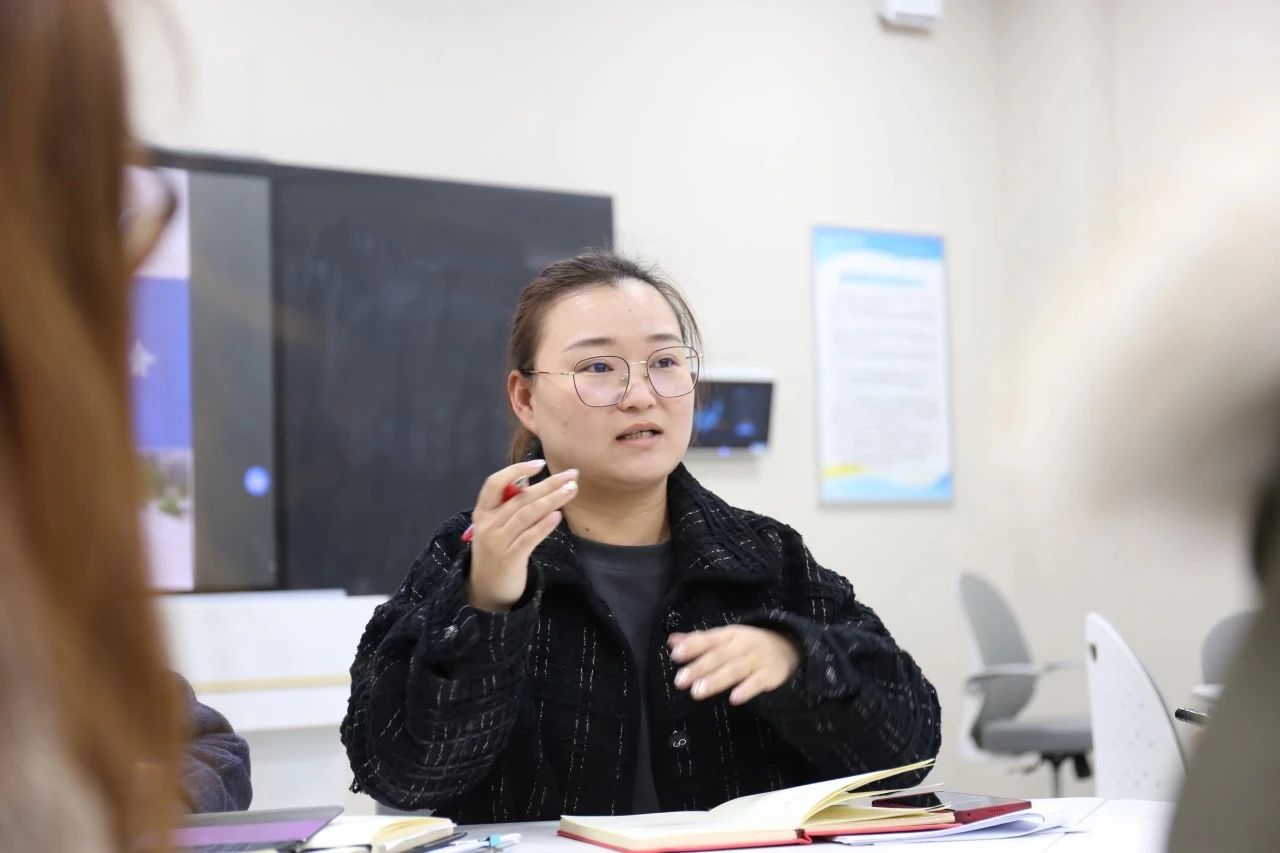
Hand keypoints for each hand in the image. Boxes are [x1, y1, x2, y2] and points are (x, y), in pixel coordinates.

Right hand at [466, 459, 577, 611]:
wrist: (487, 590)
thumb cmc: (497, 551)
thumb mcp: (496, 526)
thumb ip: (509, 505)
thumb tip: (528, 480)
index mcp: (482, 512)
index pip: (494, 483)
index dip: (516, 470)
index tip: (540, 463)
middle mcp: (487, 525)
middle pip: (519, 498)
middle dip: (548, 484)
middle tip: (572, 475)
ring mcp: (497, 542)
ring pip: (526, 515)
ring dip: (551, 500)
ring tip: (571, 490)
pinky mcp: (509, 559)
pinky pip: (529, 538)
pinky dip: (543, 526)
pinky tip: (558, 516)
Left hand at [667, 625, 800, 705]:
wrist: (789, 647)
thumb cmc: (749, 644)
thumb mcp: (726, 638)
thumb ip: (699, 640)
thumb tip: (672, 641)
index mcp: (730, 635)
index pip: (709, 639)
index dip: (692, 646)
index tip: (676, 655)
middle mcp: (742, 646)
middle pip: (718, 657)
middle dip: (699, 668)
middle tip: (680, 680)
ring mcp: (756, 660)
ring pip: (734, 670)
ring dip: (716, 681)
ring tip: (697, 692)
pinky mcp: (769, 676)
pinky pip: (757, 683)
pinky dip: (746, 690)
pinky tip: (734, 699)